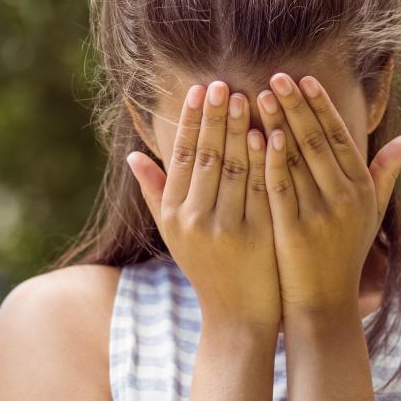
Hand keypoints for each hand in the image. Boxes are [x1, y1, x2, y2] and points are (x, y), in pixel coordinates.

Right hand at [128, 82, 280, 331]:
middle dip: (216, 117)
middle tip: (224, 83)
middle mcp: (195, 219)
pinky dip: (264, 160)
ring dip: (240, 130)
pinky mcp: (257, 237)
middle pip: (208, 156)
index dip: (193, 121)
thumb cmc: (206, 269)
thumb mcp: (173, 234)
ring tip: (248, 97)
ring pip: (235, 168)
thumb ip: (155, 193)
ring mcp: (227, 228)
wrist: (237, 317)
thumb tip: (133, 156)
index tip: (202, 90)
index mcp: (174, 214)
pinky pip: (262, 189)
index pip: (184, 156)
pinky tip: (267, 134)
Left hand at [256, 73, 400, 319]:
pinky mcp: (294, 230)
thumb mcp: (371, 213)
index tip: (303, 78)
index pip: (340, 137)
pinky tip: (256, 135)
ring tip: (259, 95)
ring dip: (278, 123)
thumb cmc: (343, 254)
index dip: (321, 106)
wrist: (323, 303)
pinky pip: (279, 186)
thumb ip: (386, 172)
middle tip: (275, 75)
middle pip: (318, 141)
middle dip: (296, 105)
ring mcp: (320, 214)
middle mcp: (345, 198)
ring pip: (297, 158)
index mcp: (361, 189)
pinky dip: (269, 159)